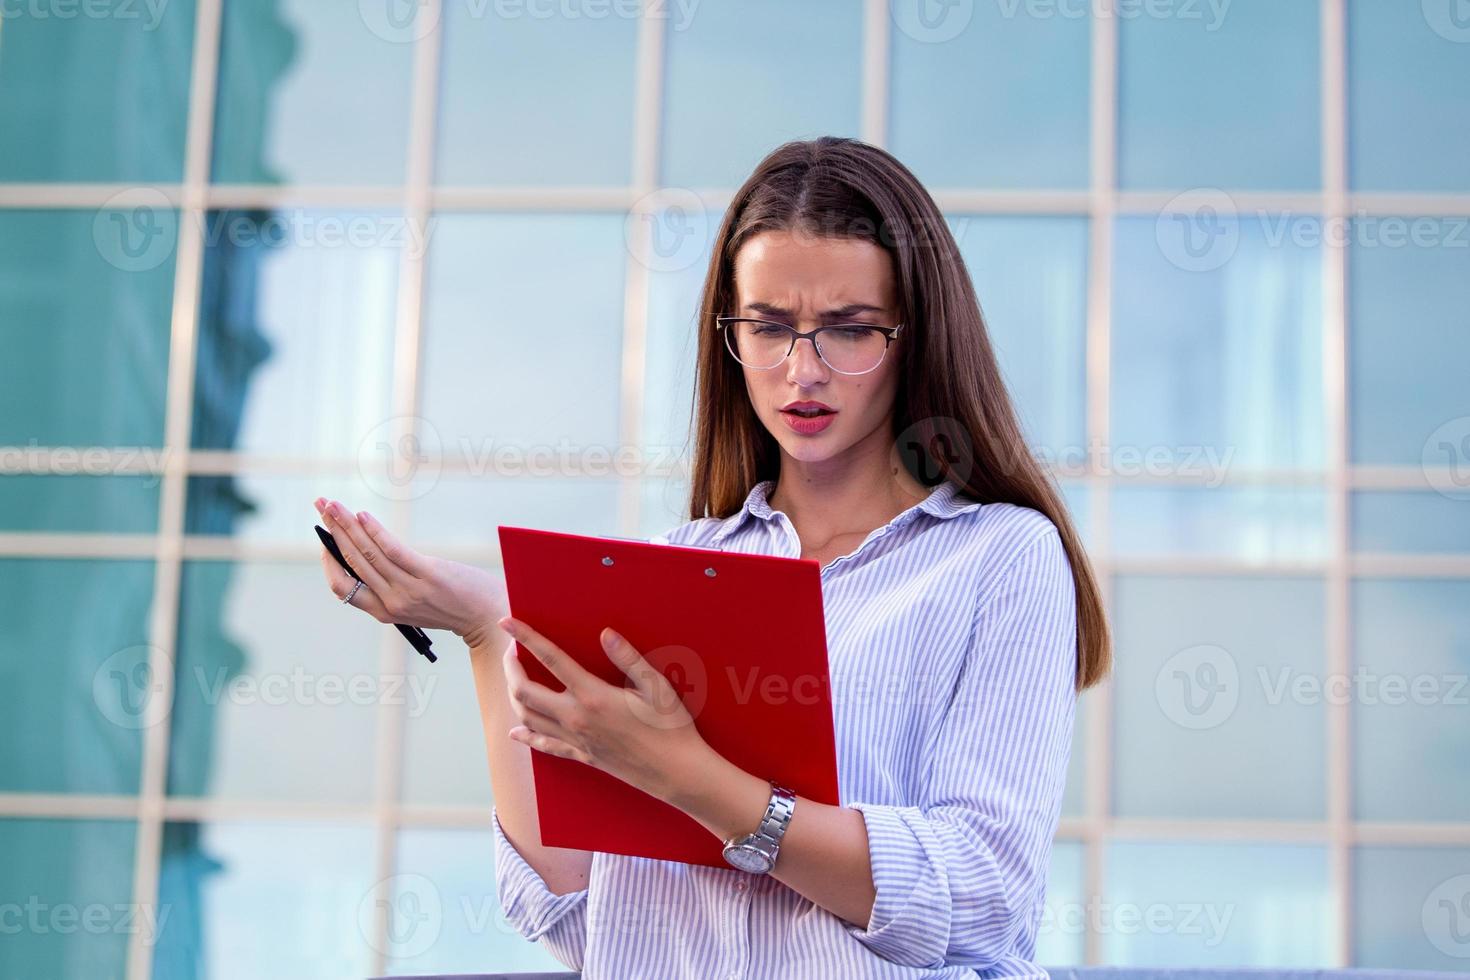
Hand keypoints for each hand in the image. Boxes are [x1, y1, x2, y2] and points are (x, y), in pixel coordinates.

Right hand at [314, 497, 507, 647]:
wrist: (489, 615)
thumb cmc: (454, 605)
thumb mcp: (416, 603)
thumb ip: (394, 587)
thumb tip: (370, 553)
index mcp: (384, 612)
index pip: (342, 588)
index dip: (328, 562)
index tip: (324, 539)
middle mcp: (391, 602)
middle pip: (350, 563)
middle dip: (331, 531)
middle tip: (321, 506)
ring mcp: (409, 589)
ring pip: (366, 553)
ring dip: (346, 524)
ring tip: (333, 505)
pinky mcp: (428, 574)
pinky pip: (393, 550)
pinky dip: (374, 531)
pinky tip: (362, 515)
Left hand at [499, 614, 710, 803]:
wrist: (676, 772)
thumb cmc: (671, 726)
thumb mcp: (656, 686)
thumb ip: (628, 658)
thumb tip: (605, 633)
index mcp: (593, 696)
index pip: (550, 659)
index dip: (525, 637)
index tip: (507, 622)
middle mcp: (576, 718)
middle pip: (524, 691)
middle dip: (511, 667)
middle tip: (511, 650)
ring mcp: (576, 739)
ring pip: (527, 717)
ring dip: (514, 695)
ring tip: (514, 678)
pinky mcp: (581, 755)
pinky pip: (544, 745)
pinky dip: (526, 735)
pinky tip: (516, 732)